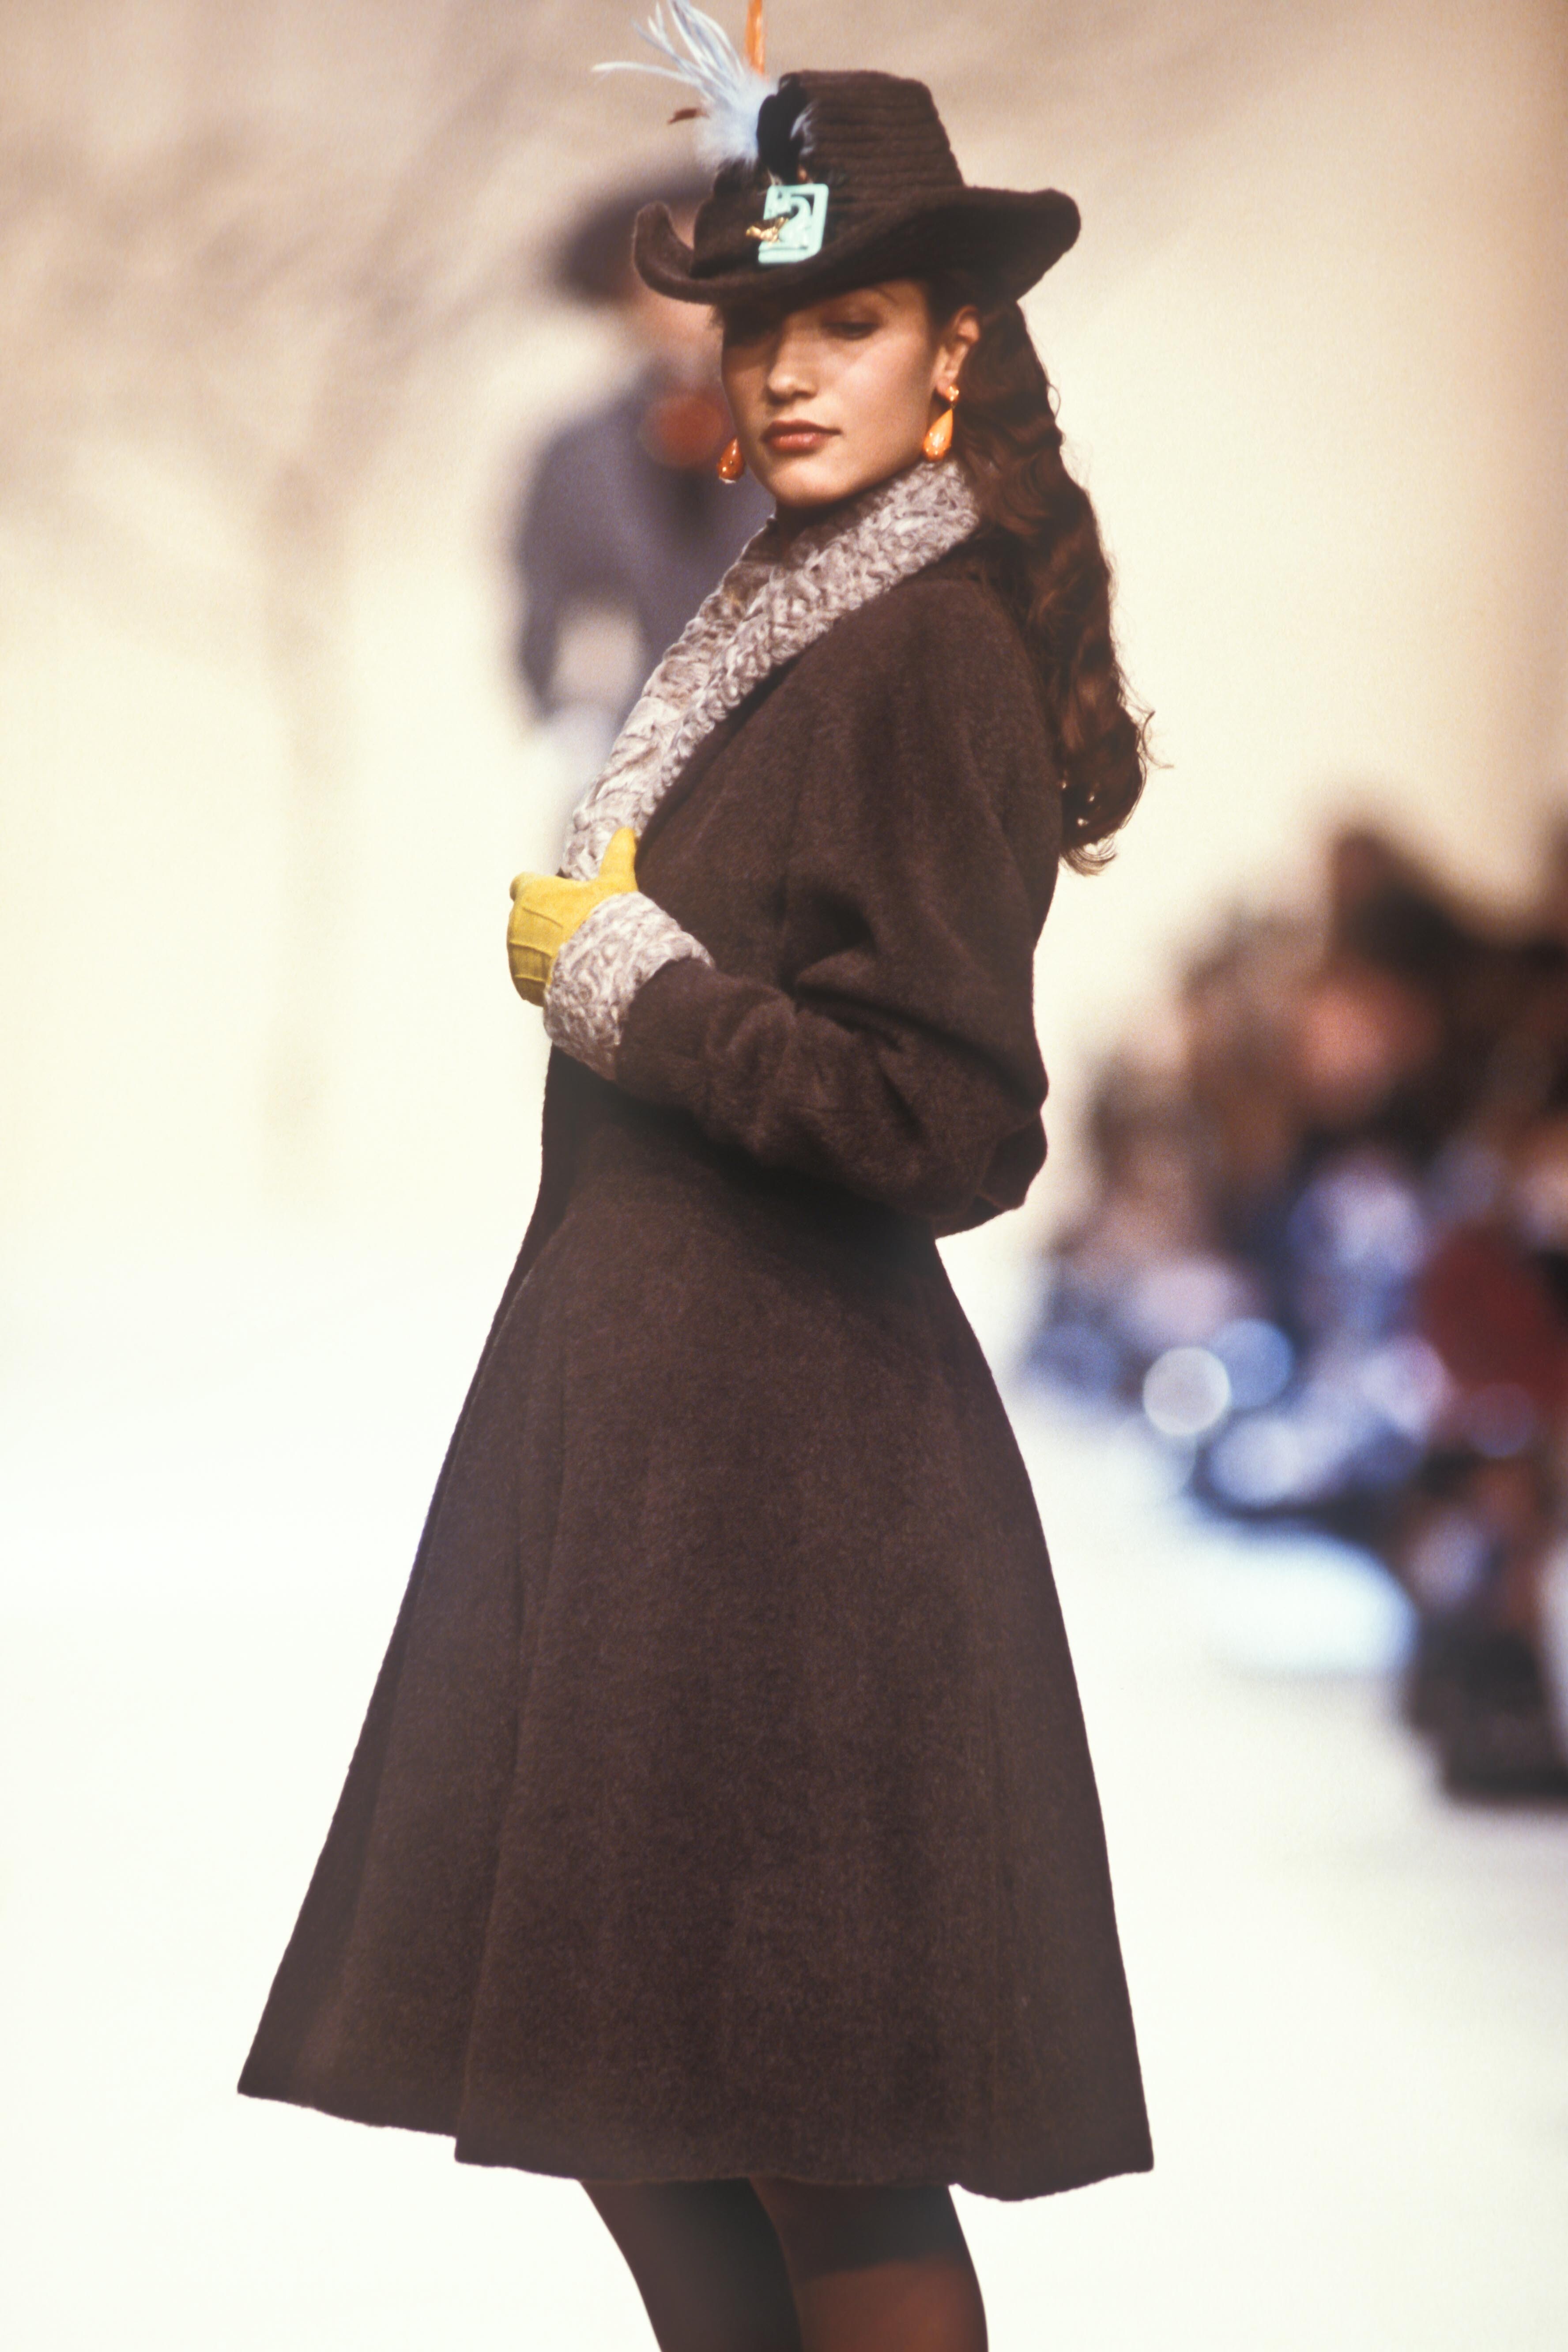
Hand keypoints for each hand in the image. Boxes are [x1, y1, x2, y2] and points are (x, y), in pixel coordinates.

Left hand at [507, 827, 638, 1005]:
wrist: (598, 970)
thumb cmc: (604, 921)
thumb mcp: (616, 884)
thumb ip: (618, 856)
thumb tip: (627, 832)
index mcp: (531, 893)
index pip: (522, 884)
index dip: (538, 891)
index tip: (556, 900)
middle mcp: (516, 922)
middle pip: (526, 918)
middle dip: (543, 922)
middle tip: (574, 931)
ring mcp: (516, 954)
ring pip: (526, 947)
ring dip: (542, 950)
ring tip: (573, 957)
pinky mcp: (520, 981)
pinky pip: (529, 975)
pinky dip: (543, 977)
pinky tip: (567, 977)